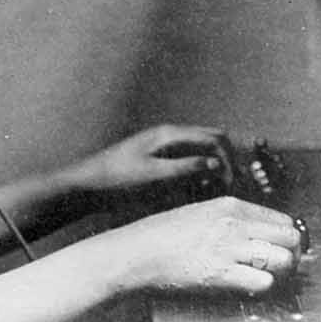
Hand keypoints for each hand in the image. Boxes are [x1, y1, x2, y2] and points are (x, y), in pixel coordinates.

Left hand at [69, 124, 230, 198]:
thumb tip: (215, 163)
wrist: (88, 185)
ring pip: (201, 148)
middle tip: (232, 183)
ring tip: (218, 187)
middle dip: (226, 158)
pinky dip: (200, 170)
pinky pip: (188, 158)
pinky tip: (199, 187)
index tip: (232, 183)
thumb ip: (185, 168)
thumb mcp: (153, 175)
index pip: (213, 138)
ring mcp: (164, 145)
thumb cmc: (118, 179)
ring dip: (214, 165)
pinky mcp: (159, 158)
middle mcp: (169, 135)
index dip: (228, 159)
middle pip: (210, 138)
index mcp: (169, 134)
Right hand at [103, 196, 301, 295]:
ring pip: (283, 259)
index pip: (282, 218)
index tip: (286, 247)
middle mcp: (235, 224)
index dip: (288, 236)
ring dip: (281, 272)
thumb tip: (261, 233)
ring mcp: (229, 248)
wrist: (138, 251)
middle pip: (290, 237)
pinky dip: (263, 287)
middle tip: (284, 265)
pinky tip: (251, 286)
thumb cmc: (164, 233)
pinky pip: (263, 282)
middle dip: (293, 254)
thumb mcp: (202, 212)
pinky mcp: (221, 274)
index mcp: (231, 205)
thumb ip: (232, 219)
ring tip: (270, 277)